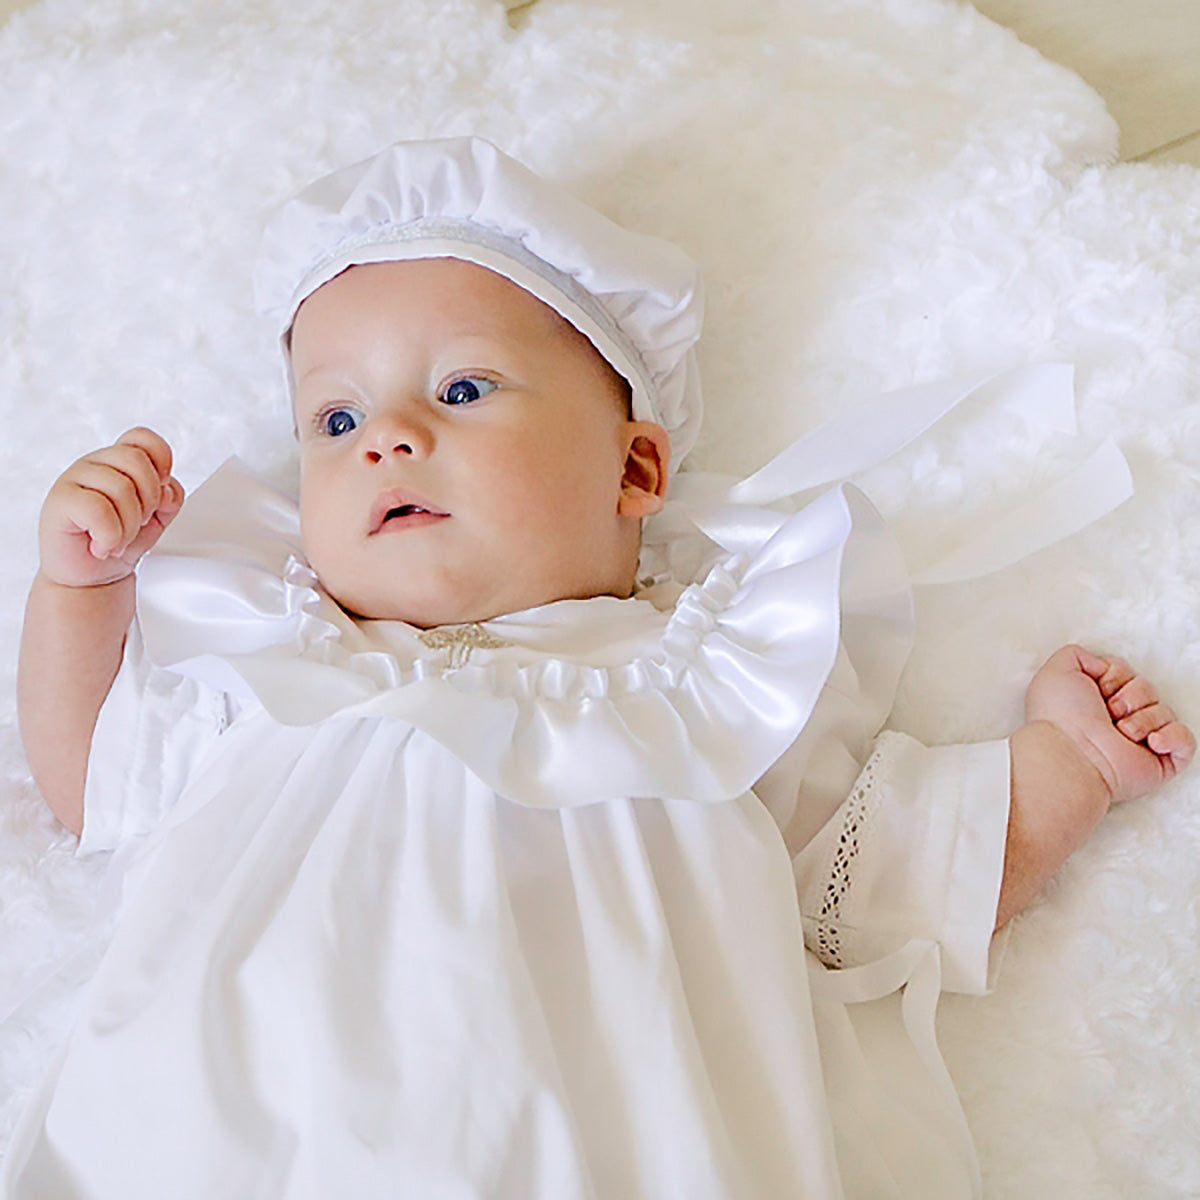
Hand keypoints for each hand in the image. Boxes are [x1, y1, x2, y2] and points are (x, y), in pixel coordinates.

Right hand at [38, 427, 184, 587]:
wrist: (92, 578)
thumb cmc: (121, 543)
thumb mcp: (158, 518)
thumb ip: (169, 496)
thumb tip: (166, 489)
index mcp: (118, 462)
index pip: (143, 438)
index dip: (161, 462)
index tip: (160, 494)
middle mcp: (95, 464)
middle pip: (137, 461)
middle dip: (148, 501)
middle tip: (137, 524)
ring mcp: (74, 479)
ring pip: (121, 488)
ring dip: (129, 526)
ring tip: (117, 539)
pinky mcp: (60, 501)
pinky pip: (99, 510)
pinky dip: (110, 536)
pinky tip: (101, 545)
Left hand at [1025, 644, 1194, 808]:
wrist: (1073, 754)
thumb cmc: (1061, 718)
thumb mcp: (1057, 670)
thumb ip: (1077, 654)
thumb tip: (1102, 664)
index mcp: (1098, 700)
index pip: (1127, 673)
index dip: (1116, 676)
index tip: (1099, 689)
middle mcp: (1118, 720)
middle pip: (1148, 689)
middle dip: (1131, 696)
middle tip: (1109, 712)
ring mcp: (1140, 741)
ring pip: (1165, 712)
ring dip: (1143, 719)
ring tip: (1121, 732)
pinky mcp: (1160, 761)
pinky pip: (1186, 740)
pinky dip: (1173, 737)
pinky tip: (1151, 742)